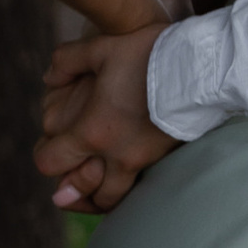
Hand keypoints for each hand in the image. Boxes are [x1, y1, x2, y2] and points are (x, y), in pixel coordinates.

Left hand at [38, 25, 173, 211]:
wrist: (202, 66)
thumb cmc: (148, 54)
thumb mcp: (101, 48)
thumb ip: (67, 62)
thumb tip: (48, 78)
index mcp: (93, 131)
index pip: (50, 163)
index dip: (44, 156)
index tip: (51, 146)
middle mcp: (116, 155)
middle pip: (82, 194)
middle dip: (70, 191)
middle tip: (69, 180)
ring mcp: (144, 161)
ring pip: (114, 199)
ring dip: (99, 196)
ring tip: (96, 186)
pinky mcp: (166, 159)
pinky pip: (140, 188)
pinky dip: (127, 188)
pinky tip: (126, 173)